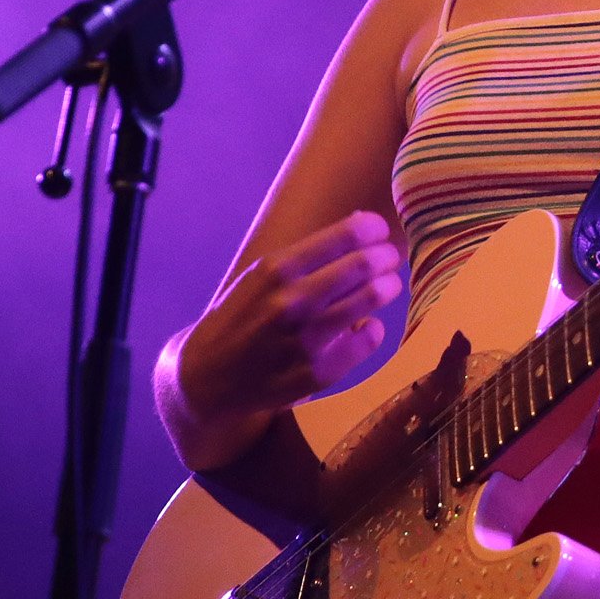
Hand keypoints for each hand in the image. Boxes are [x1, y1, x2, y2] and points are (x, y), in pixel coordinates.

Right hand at [172, 211, 406, 433]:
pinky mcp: (318, 373)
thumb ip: (309, 253)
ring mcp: (306, 339)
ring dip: (387, 287)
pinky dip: (374, 329)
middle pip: (364, 265)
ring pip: (371, 300)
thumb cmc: (241, 318)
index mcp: (276, 270)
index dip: (373, 229)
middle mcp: (292, 301)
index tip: (379, 231)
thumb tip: (363, 222)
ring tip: (388, 285)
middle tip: (390, 258)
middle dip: (386, 257)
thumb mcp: (261, 276)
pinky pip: (368, 340)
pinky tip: (367, 325)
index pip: (345, 235)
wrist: (209, 376)